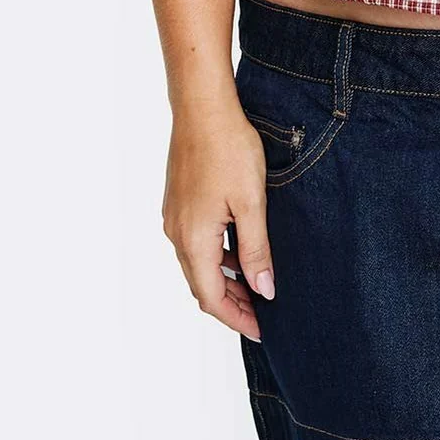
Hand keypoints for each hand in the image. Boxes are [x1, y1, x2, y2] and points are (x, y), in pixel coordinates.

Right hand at [161, 100, 276, 340]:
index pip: (212, 297)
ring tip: (256, 286)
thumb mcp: (252, 203)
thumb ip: (256, 249)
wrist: (202, 108)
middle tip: (263, 314)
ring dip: (225, 280)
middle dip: (232, 304)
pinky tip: (240, 251)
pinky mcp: (179, 203)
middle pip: (202, 285)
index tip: (261, 331)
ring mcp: (175, 218)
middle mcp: (177, 234)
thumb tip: (264, 289)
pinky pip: (196, 244)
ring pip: (199, 265)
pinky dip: (218, 257)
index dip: (236, 318)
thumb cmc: (228, 149)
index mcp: (193, 240)